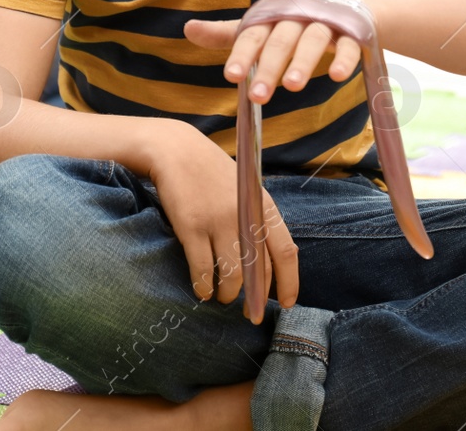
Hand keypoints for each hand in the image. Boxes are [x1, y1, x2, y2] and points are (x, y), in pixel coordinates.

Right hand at [146, 123, 298, 315]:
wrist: (176, 150)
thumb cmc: (211, 174)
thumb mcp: (244, 191)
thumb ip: (257, 221)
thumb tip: (267, 265)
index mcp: (262, 206)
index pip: (285, 251)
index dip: (288, 282)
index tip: (285, 304)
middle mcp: (244, 215)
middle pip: (258, 269)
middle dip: (255, 298)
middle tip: (250, 314)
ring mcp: (218, 221)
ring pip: (231, 274)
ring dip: (227, 294)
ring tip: (221, 298)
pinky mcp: (191, 226)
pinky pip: (202, 268)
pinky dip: (203, 286)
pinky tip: (201, 290)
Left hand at [184, 10, 364, 104]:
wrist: (346, 6)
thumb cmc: (292, 21)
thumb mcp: (260, 27)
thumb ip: (226, 34)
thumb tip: (186, 29)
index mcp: (272, 18)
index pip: (253, 36)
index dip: (242, 55)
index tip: (230, 77)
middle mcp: (296, 18)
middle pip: (281, 42)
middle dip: (269, 68)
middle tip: (259, 96)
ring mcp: (326, 24)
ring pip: (313, 41)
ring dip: (303, 62)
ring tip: (292, 86)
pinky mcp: (352, 33)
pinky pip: (348, 46)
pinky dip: (343, 59)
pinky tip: (336, 76)